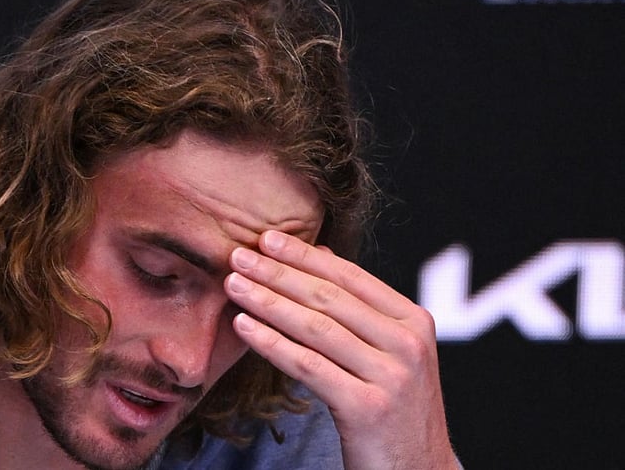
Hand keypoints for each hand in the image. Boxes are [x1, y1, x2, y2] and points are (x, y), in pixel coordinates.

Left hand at [225, 230, 457, 469]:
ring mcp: (392, 376)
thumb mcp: (387, 351)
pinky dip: (271, 343)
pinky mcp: (368, 408)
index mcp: (414, 321)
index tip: (267, 239)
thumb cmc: (393, 407)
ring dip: (268, 302)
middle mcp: (408, 344)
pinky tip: (244, 327)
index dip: (305, 256)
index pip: (350, 277)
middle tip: (238, 255)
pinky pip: (308, 366)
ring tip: (233, 285)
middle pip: (329, 298)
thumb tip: (319, 256)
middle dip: (278, 273)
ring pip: (315, 328)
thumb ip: (358, 307)